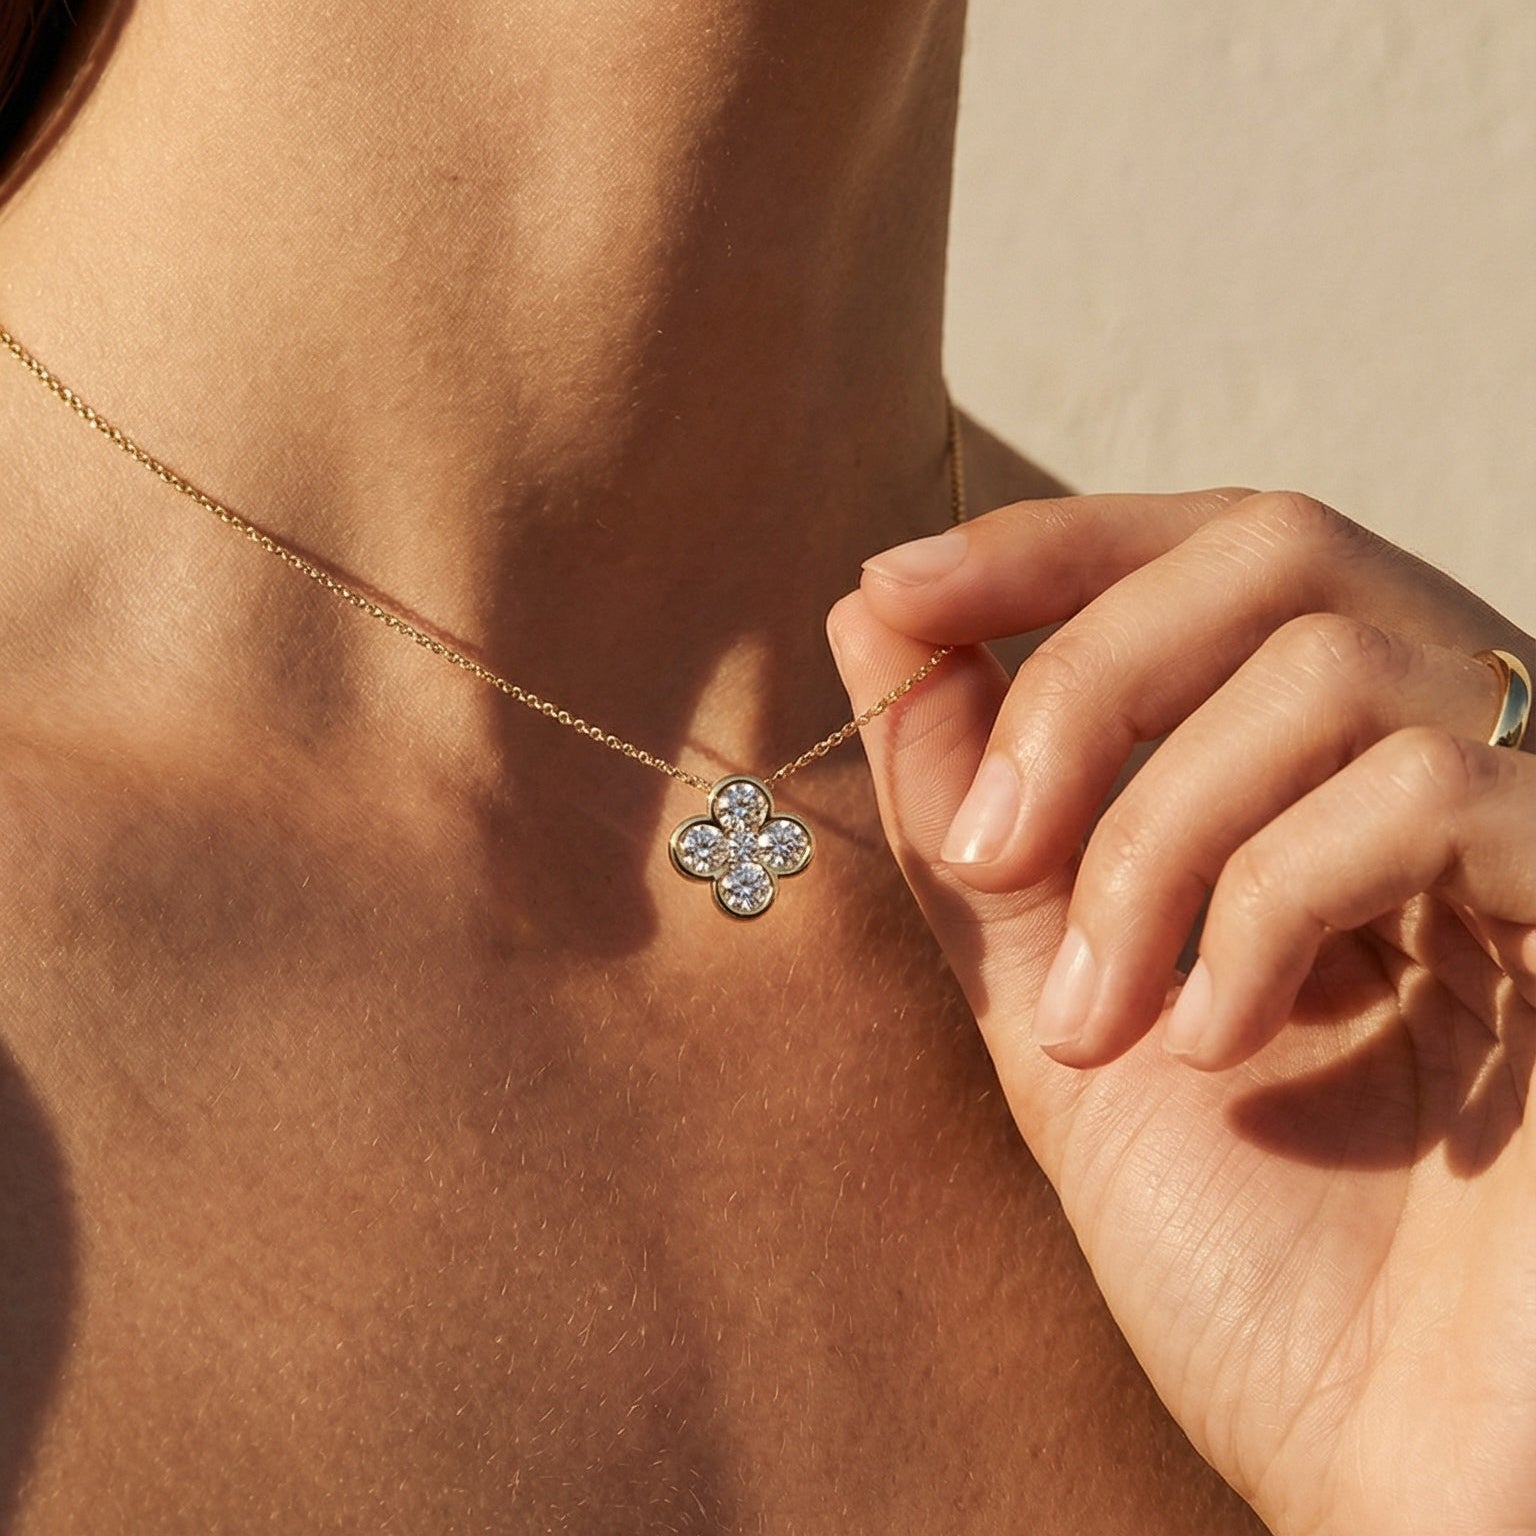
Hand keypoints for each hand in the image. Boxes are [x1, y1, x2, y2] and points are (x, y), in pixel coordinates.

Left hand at [827, 489, 1535, 1535]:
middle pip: (1277, 553)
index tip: (895, 589)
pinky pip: (1429, 794)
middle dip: (1087, 683)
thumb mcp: (1057, 1000)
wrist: (1403, 1466)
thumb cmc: (1251, 1256)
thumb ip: (979, 813)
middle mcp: (1476, 760)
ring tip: (1103, 1027)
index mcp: (1346, 776)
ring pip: (1328, 671)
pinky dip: (1268, 907)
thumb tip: (881, 617)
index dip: (1052, 549)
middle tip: (990, 856)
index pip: (1216, 558)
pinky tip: (1221, 1047)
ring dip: (1155, 843)